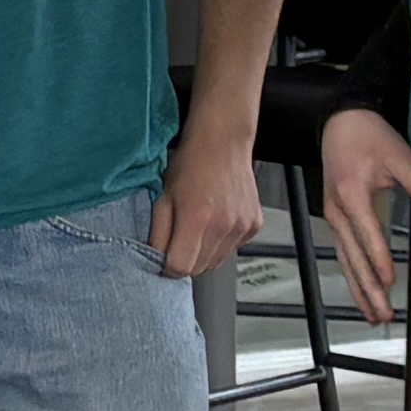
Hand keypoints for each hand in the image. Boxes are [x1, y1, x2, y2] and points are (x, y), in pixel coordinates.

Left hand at [151, 124, 260, 280]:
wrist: (222, 142)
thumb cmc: (190, 163)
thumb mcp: (164, 195)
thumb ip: (159, 231)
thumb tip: (156, 258)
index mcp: (197, 218)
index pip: (181, 267)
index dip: (168, 266)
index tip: (164, 259)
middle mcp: (224, 226)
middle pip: (200, 268)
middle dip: (186, 261)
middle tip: (179, 240)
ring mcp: (242, 226)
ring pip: (217, 261)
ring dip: (204, 253)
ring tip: (198, 228)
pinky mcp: (254, 225)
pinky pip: (233, 248)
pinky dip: (222, 242)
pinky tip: (215, 221)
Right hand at [319, 106, 410, 324]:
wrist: (340, 120)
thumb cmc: (368, 135)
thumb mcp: (397, 153)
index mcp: (352, 195)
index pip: (367, 234)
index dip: (378, 259)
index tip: (388, 282)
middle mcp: (337, 211)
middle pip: (352, 257)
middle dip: (367, 289)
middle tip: (383, 315)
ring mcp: (334, 217)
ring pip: (346, 261)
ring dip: (359, 290)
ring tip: (374, 315)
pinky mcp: (337, 219)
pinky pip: (344, 253)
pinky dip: (354, 276)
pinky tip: (364, 294)